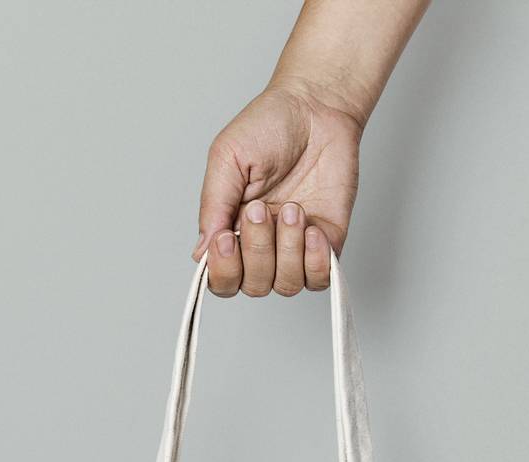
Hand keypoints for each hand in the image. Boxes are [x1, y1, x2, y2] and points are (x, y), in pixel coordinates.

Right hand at [193, 84, 361, 296]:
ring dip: (288, 250)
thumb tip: (202, 253)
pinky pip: (320, 279)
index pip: (221, 280)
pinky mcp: (326, 244)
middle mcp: (262, 247)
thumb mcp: (227, 158)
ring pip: (285, 285)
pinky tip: (313, 228)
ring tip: (294, 209)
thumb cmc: (269, 126)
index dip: (223, 270)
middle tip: (262, 208)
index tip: (228, 238)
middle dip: (258, 251)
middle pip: (252, 286)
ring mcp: (295, 249)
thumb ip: (213, 206)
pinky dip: (316, 260)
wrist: (317, 108)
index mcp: (231, 230)